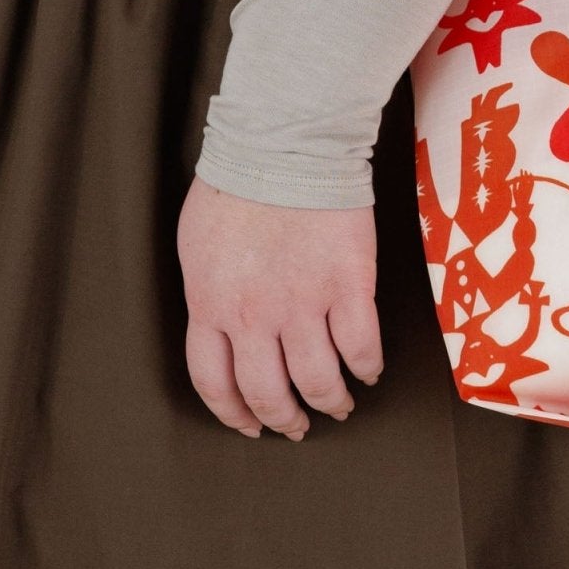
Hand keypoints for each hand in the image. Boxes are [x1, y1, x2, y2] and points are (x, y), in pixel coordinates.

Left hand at [176, 174, 383, 439]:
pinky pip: (360, 348)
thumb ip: (209, 290)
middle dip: (284, 419)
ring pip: (318, 383)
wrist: (286, 143)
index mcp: (212, 304)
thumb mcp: (199, 243)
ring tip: (338, 406)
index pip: (215, 383)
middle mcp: (255, 316)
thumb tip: (220, 321)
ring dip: (330, 403)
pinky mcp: (348, 287)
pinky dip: (367, 368)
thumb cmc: (239, 181)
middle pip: (268, 394)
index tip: (250, 424)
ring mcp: (304, 304)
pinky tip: (369, 369)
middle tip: (296, 425)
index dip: (234, 413)